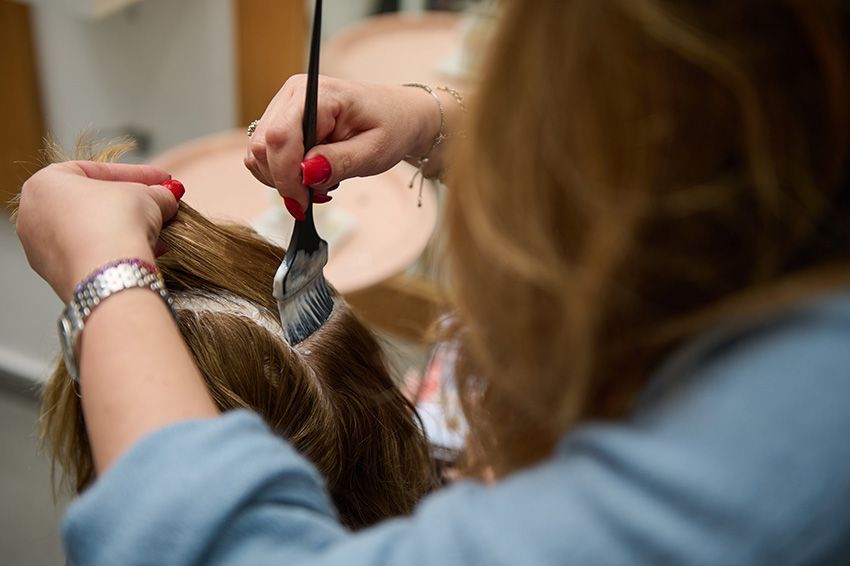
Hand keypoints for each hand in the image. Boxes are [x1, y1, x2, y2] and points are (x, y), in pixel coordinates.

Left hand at [15, 161, 181, 301]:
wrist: (109, 275)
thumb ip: (156, 192)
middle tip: (159, 205)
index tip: (162, 180)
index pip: (97, 171)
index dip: (138, 174)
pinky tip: (146, 251)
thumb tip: (165, 198)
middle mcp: (33, 215)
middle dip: (132, 204)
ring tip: (161, 231)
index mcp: (44, 183)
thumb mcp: (147, 195)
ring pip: (93, 231)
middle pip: (92, 202)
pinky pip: (91, 255)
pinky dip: (117, 250)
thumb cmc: (115, 224)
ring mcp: (42, 249)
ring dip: (128, 229)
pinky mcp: (58, 275)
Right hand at [245, 75, 441, 217]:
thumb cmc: (391, 127)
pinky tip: (309, 177)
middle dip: (284, 180)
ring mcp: (284, 107)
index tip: (304, 202)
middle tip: (315, 196)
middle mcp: (293, 95)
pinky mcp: (282, 123)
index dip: (286, 175)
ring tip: (319, 184)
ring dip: (282, 179)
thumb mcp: (374, 151)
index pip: (280, 136)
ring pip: (258, 154)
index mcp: (318, 93)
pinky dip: (282, 174)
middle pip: (262, 147)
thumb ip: (340, 162)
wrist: (398, 116)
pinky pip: (265, 156)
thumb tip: (305, 173)